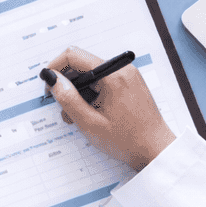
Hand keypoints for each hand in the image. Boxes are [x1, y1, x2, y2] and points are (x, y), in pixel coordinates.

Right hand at [41, 46, 175, 170]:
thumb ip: (67, 98)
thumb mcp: (89, 123)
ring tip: (77, 116)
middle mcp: (121, 69)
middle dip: (67, 84)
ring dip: (78, 92)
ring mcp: (127, 76)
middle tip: (63, 108)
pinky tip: (90, 113)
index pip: (73, 55)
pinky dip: (91, 94)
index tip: (48, 87)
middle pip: (81, 64)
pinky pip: (103, 81)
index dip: (55, 68)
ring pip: (91, 74)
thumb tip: (52, 79)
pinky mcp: (129, 84)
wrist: (157, 151)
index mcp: (113, 75)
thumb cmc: (127, 141)